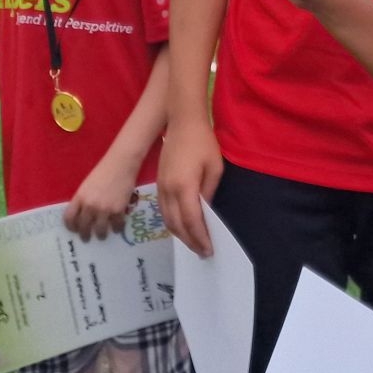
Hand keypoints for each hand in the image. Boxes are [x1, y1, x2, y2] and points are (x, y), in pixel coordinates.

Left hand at [64, 157, 139, 240]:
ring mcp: (104, 209)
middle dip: (84, 235)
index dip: (71, 226)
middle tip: (86, 238)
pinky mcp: (118, 210)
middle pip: (84, 227)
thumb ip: (83, 199)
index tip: (74, 230)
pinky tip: (117, 228)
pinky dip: (117, 228)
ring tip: (102, 236)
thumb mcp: (87, 185)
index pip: (69, 218)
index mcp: (80, 198)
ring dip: (101, 235)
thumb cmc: (104, 171)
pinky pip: (116, 225)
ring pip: (100, 230)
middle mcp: (90, 206)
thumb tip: (83, 214)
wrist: (121, 164)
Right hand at [157, 117, 223, 258]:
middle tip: (202, 252)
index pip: (191, 221)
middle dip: (190, 241)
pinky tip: (183, 226)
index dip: (200, 238)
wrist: (182, 121)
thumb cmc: (203, 142)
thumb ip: (209, 192)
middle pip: (176, 225)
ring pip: (167, 220)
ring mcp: (160, 187)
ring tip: (193, 243)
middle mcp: (168, 190)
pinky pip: (163, 210)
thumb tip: (206, 212)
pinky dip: (172, 223)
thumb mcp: (215, 168)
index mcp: (184, 187)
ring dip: (180, 234)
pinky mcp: (158, 183)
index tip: (209, 250)